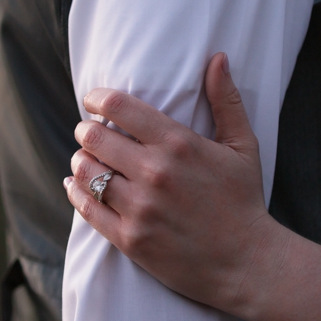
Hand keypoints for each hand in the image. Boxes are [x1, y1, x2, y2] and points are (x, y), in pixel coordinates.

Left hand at [63, 52, 292, 315]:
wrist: (246, 263)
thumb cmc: (244, 200)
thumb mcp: (242, 147)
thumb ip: (226, 100)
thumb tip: (217, 57)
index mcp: (178, 145)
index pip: (119, 107)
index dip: (97, 98)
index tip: (93, 100)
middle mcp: (154, 174)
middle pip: (94, 138)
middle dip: (86, 130)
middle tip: (89, 132)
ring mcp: (139, 208)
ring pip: (85, 172)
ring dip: (80, 161)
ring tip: (85, 158)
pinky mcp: (129, 238)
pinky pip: (85, 207)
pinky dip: (74, 192)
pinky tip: (75, 184)